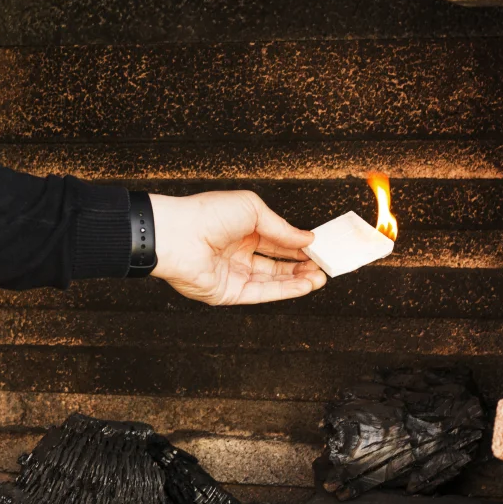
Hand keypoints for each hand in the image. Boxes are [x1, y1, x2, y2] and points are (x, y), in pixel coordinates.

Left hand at [149, 191, 326, 304]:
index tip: (321, 248)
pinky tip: (304, 285)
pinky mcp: (229, 293)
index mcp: (242, 229)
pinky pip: (262, 293)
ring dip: (298, 279)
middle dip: (302, 265)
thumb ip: (281, 228)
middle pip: (277, 263)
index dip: (299, 245)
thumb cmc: (208, 214)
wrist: (177, 235)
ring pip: (273, 280)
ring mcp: (234, 273)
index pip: (277, 240)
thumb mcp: (252, 210)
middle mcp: (238, 252)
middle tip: (324, 265)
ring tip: (320, 277)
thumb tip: (307, 239)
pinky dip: (285, 290)